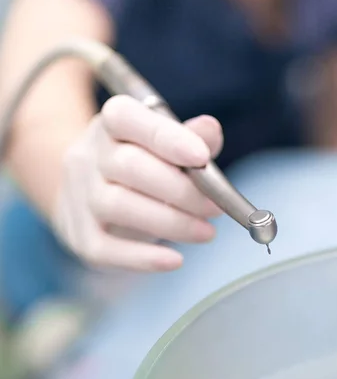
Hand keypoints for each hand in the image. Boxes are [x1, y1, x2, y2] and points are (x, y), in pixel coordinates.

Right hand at [53, 95, 223, 271]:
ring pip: (120, 206)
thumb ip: (192, 137)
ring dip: (171, 223)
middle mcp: (88, 154)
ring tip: (207, 232)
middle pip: (130, 167)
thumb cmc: (144, 163)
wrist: (91, 195)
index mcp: (112, 122)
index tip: (202, 157)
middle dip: (181, 190)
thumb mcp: (168, 143)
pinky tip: (174, 260)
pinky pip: (105, 249)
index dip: (166, 137)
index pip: (128, 119)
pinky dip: (142, 257)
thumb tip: (210, 130)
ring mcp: (79, 195)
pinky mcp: (79, 234)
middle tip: (216, 207)